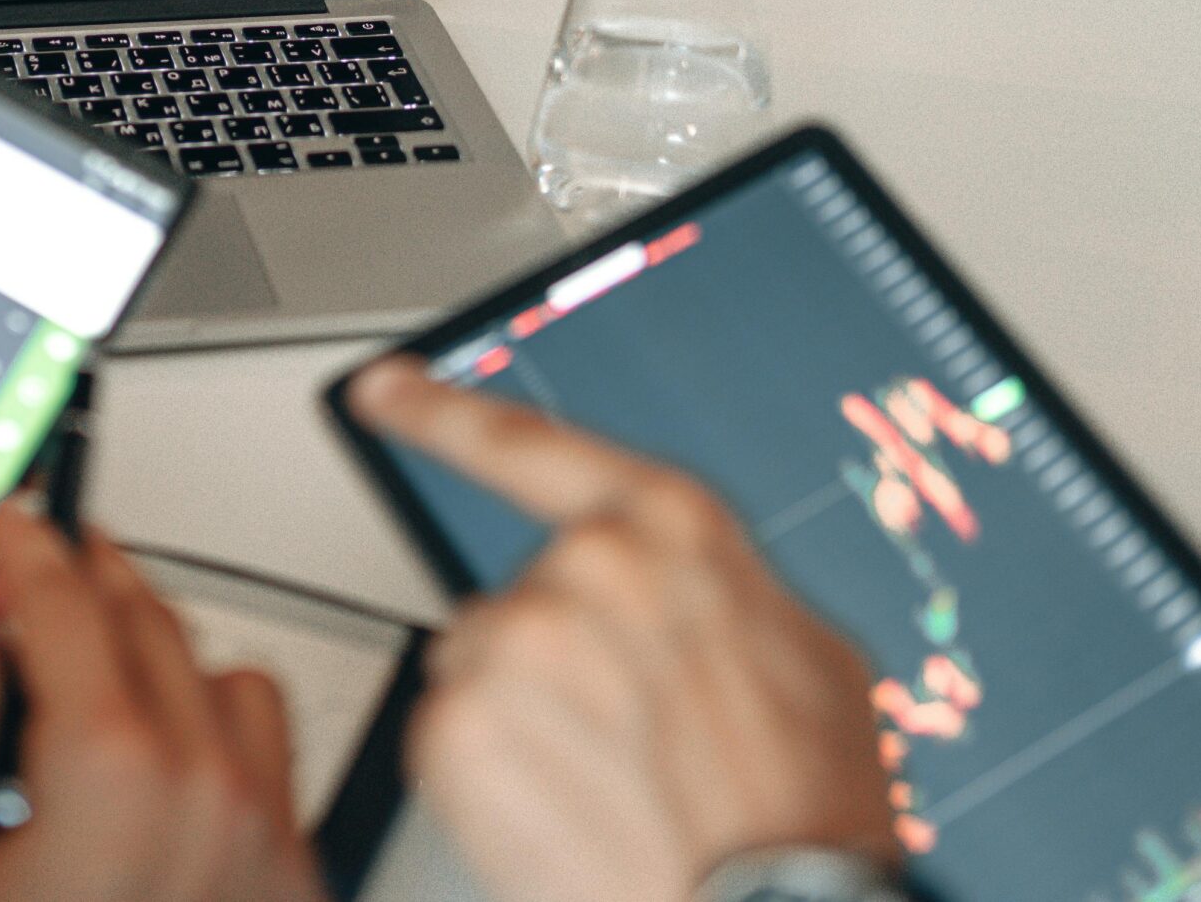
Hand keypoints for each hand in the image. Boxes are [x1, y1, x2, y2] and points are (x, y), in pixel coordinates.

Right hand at [0, 506, 325, 901]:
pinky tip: (170, 747)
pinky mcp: (292, 876)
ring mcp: (260, 832)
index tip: (10, 520)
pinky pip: (275, 753)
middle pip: (147, 618)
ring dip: (161, 655)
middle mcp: (205, 789)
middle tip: (37, 569)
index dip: (25, 543)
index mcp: (109, 772)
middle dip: (84, 578)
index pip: (64, 602)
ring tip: (100, 676)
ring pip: (227, 672)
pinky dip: (222, 729)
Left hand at [348, 358, 896, 901]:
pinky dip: (490, 778)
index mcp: (670, 527)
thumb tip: (683, 586)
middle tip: (629, 743)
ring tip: (609, 785)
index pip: (527, 444)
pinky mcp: (458, 726)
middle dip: (556, 661)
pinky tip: (565, 811)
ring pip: (482, 669)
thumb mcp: (815, 659)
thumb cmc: (803, 812)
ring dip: (523, 720)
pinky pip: (450, 737)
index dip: (442, 410)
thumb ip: (720, 592)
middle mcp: (583, 565)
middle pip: (518, 596)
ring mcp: (514, 642)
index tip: (385, 388)